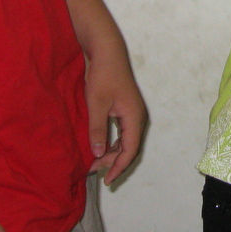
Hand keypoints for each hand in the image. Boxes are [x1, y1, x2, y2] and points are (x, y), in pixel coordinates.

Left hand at [85, 56, 147, 183]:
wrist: (106, 51)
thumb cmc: (103, 75)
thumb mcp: (97, 104)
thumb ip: (98, 130)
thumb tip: (98, 154)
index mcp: (134, 117)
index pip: (130, 150)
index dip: (119, 167)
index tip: (107, 181)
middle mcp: (137, 116)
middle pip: (129, 147)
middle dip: (113, 161)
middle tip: (93, 170)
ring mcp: (131, 112)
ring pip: (125, 140)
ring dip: (112, 152)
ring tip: (95, 162)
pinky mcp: (124, 107)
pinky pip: (121, 132)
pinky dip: (112, 142)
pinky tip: (99, 145)